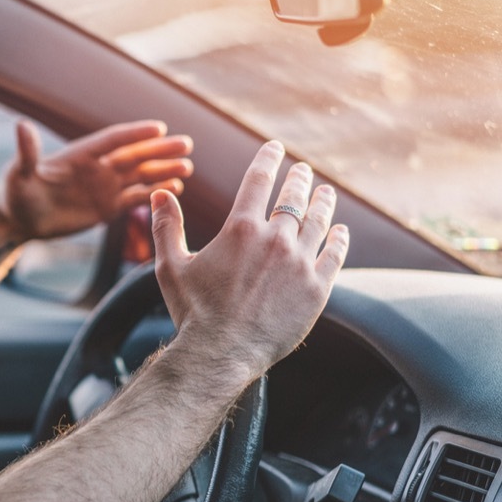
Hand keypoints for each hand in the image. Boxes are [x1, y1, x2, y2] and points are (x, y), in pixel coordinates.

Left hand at [0, 120, 192, 239]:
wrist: (21, 221)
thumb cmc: (16, 194)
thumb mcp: (19, 175)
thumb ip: (27, 152)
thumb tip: (20, 125)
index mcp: (80, 154)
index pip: (113, 140)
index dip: (134, 134)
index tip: (159, 127)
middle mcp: (97, 167)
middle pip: (134, 155)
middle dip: (159, 150)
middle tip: (186, 145)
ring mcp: (104, 186)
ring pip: (140, 176)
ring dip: (163, 171)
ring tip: (187, 168)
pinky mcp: (107, 207)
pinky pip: (135, 198)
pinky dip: (154, 194)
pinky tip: (174, 190)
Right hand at [151, 141, 348, 379]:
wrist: (221, 353)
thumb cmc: (193, 312)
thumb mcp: (170, 266)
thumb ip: (167, 226)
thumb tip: (160, 193)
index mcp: (240, 229)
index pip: (258, 180)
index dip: (268, 159)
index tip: (275, 148)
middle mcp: (275, 239)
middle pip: (293, 197)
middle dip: (298, 179)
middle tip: (302, 170)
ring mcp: (300, 263)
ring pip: (318, 222)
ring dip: (323, 202)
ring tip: (326, 192)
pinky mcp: (317, 289)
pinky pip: (334, 255)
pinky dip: (339, 239)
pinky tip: (340, 231)